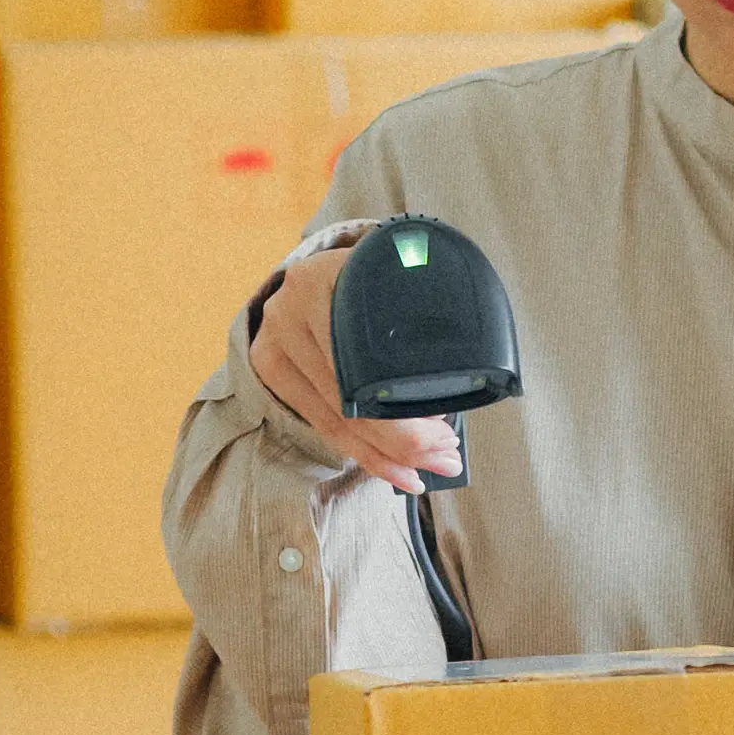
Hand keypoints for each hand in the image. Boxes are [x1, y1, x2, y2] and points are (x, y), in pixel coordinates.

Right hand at [249, 244, 464, 494]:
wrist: (328, 265)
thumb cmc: (381, 274)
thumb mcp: (403, 272)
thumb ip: (425, 304)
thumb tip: (463, 375)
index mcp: (322, 280)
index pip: (364, 364)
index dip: (405, 406)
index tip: (446, 427)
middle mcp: (287, 312)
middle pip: (349, 399)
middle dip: (405, 440)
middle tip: (446, 457)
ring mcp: (273, 343)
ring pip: (335, 421)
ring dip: (386, 455)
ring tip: (427, 468)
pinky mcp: (270, 369)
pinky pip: (320, 424)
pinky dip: (360, 452)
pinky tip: (393, 469)